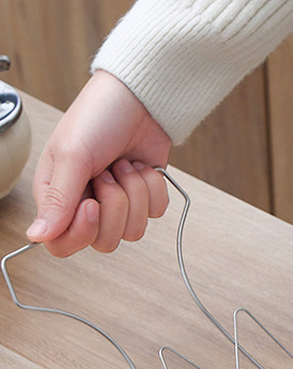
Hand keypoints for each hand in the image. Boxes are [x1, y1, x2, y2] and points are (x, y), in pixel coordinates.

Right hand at [27, 70, 171, 256]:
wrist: (139, 100)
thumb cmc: (98, 117)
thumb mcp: (72, 155)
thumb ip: (58, 200)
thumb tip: (37, 236)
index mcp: (58, 197)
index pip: (63, 243)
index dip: (81, 232)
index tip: (92, 204)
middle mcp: (86, 204)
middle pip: (103, 242)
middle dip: (114, 206)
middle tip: (108, 174)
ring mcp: (118, 204)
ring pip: (133, 232)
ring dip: (134, 194)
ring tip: (124, 166)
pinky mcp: (144, 199)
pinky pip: (155, 213)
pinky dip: (152, 189)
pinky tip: (140, 167)